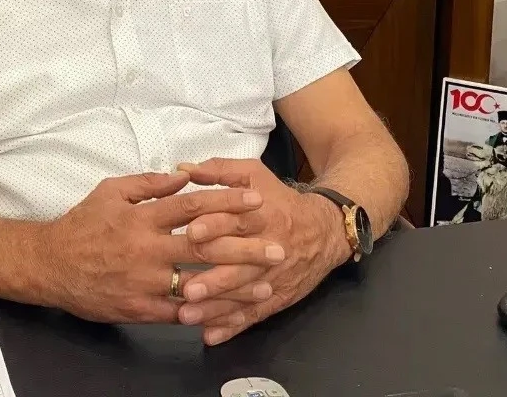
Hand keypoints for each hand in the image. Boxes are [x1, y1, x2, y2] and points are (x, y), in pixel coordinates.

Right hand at [36, 170, 274, 324]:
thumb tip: (183, 176)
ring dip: (234, 287)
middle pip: (205, 247)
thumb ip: (148, 184)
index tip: (257, 200)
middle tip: (277, 248)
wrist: (50, 265)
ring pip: (198, 285)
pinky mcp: (139, 309)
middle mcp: (148, 249)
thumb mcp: (110, 191)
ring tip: (265, 287)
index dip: (228, 202)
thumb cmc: (82, 224)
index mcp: (142, 217)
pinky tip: (229, 313)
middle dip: (245, 248)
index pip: (194, 206)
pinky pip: (178, 313)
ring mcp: (145, 282)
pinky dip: (204, 314)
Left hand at [176, 159, 349, 345]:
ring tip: (188, 315)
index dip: (216, 226)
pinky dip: (233, 327)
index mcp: (262, 214)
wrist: (325, 230)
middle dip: (214, 278)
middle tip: (187, 288)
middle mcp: (269, 248)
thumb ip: (218, 170)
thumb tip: (182, 169)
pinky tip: (210, 337)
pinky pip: (254, 314)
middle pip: (241, 264)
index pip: (239, 221)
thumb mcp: (254, 174)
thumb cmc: (279, 199)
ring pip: (244, 295)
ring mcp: (273, 277)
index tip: (192, 233)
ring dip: (216, 308)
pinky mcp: (277, 298)